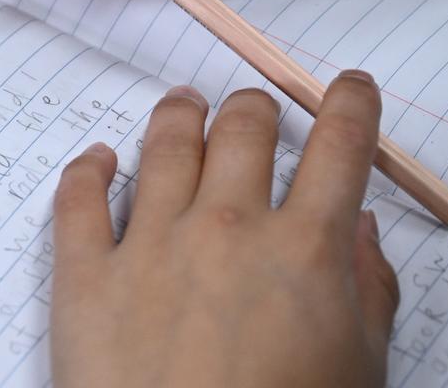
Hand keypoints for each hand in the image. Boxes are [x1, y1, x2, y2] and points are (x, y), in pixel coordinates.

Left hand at [49, 72, 399, 387]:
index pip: (341, 148)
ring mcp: (151, 245)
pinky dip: (87, 169)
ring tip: (183, 105)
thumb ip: (370, 292)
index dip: (352, 105)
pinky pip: (77, 200)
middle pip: (246, 128)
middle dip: (257, 108)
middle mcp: (228, 228)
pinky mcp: (85, 277)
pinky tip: (97, 159)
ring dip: (180, 115)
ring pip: (167, 144)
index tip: (352, 88)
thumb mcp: (360, 371)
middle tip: (257, 112)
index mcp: (305, 250)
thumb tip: (361, 231)